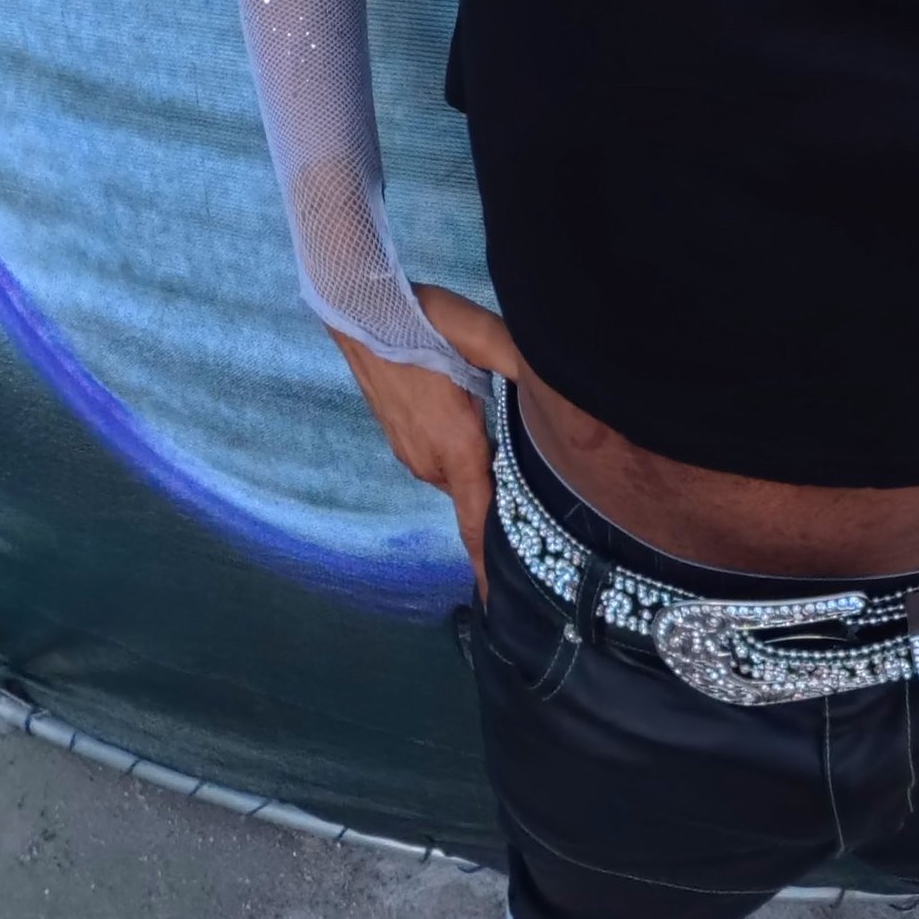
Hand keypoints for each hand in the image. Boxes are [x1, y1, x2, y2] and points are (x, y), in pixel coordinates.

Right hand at [331, 285, 517, 598]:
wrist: (361, 314)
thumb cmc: (422, 322)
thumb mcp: (478, 333)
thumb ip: (519, 361)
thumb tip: (556, 382)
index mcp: (455, 446)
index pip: (477, 519)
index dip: (487, 563)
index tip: (495, 603)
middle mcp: (430, 461)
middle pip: (478, 493)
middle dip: (502, 496)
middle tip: (539, 488)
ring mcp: (411, 452)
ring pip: (460, 474)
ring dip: (480, 467)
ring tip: (501, 437)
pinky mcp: (401, 439)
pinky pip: (441, 460)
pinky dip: (461, 454)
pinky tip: (471, 419)